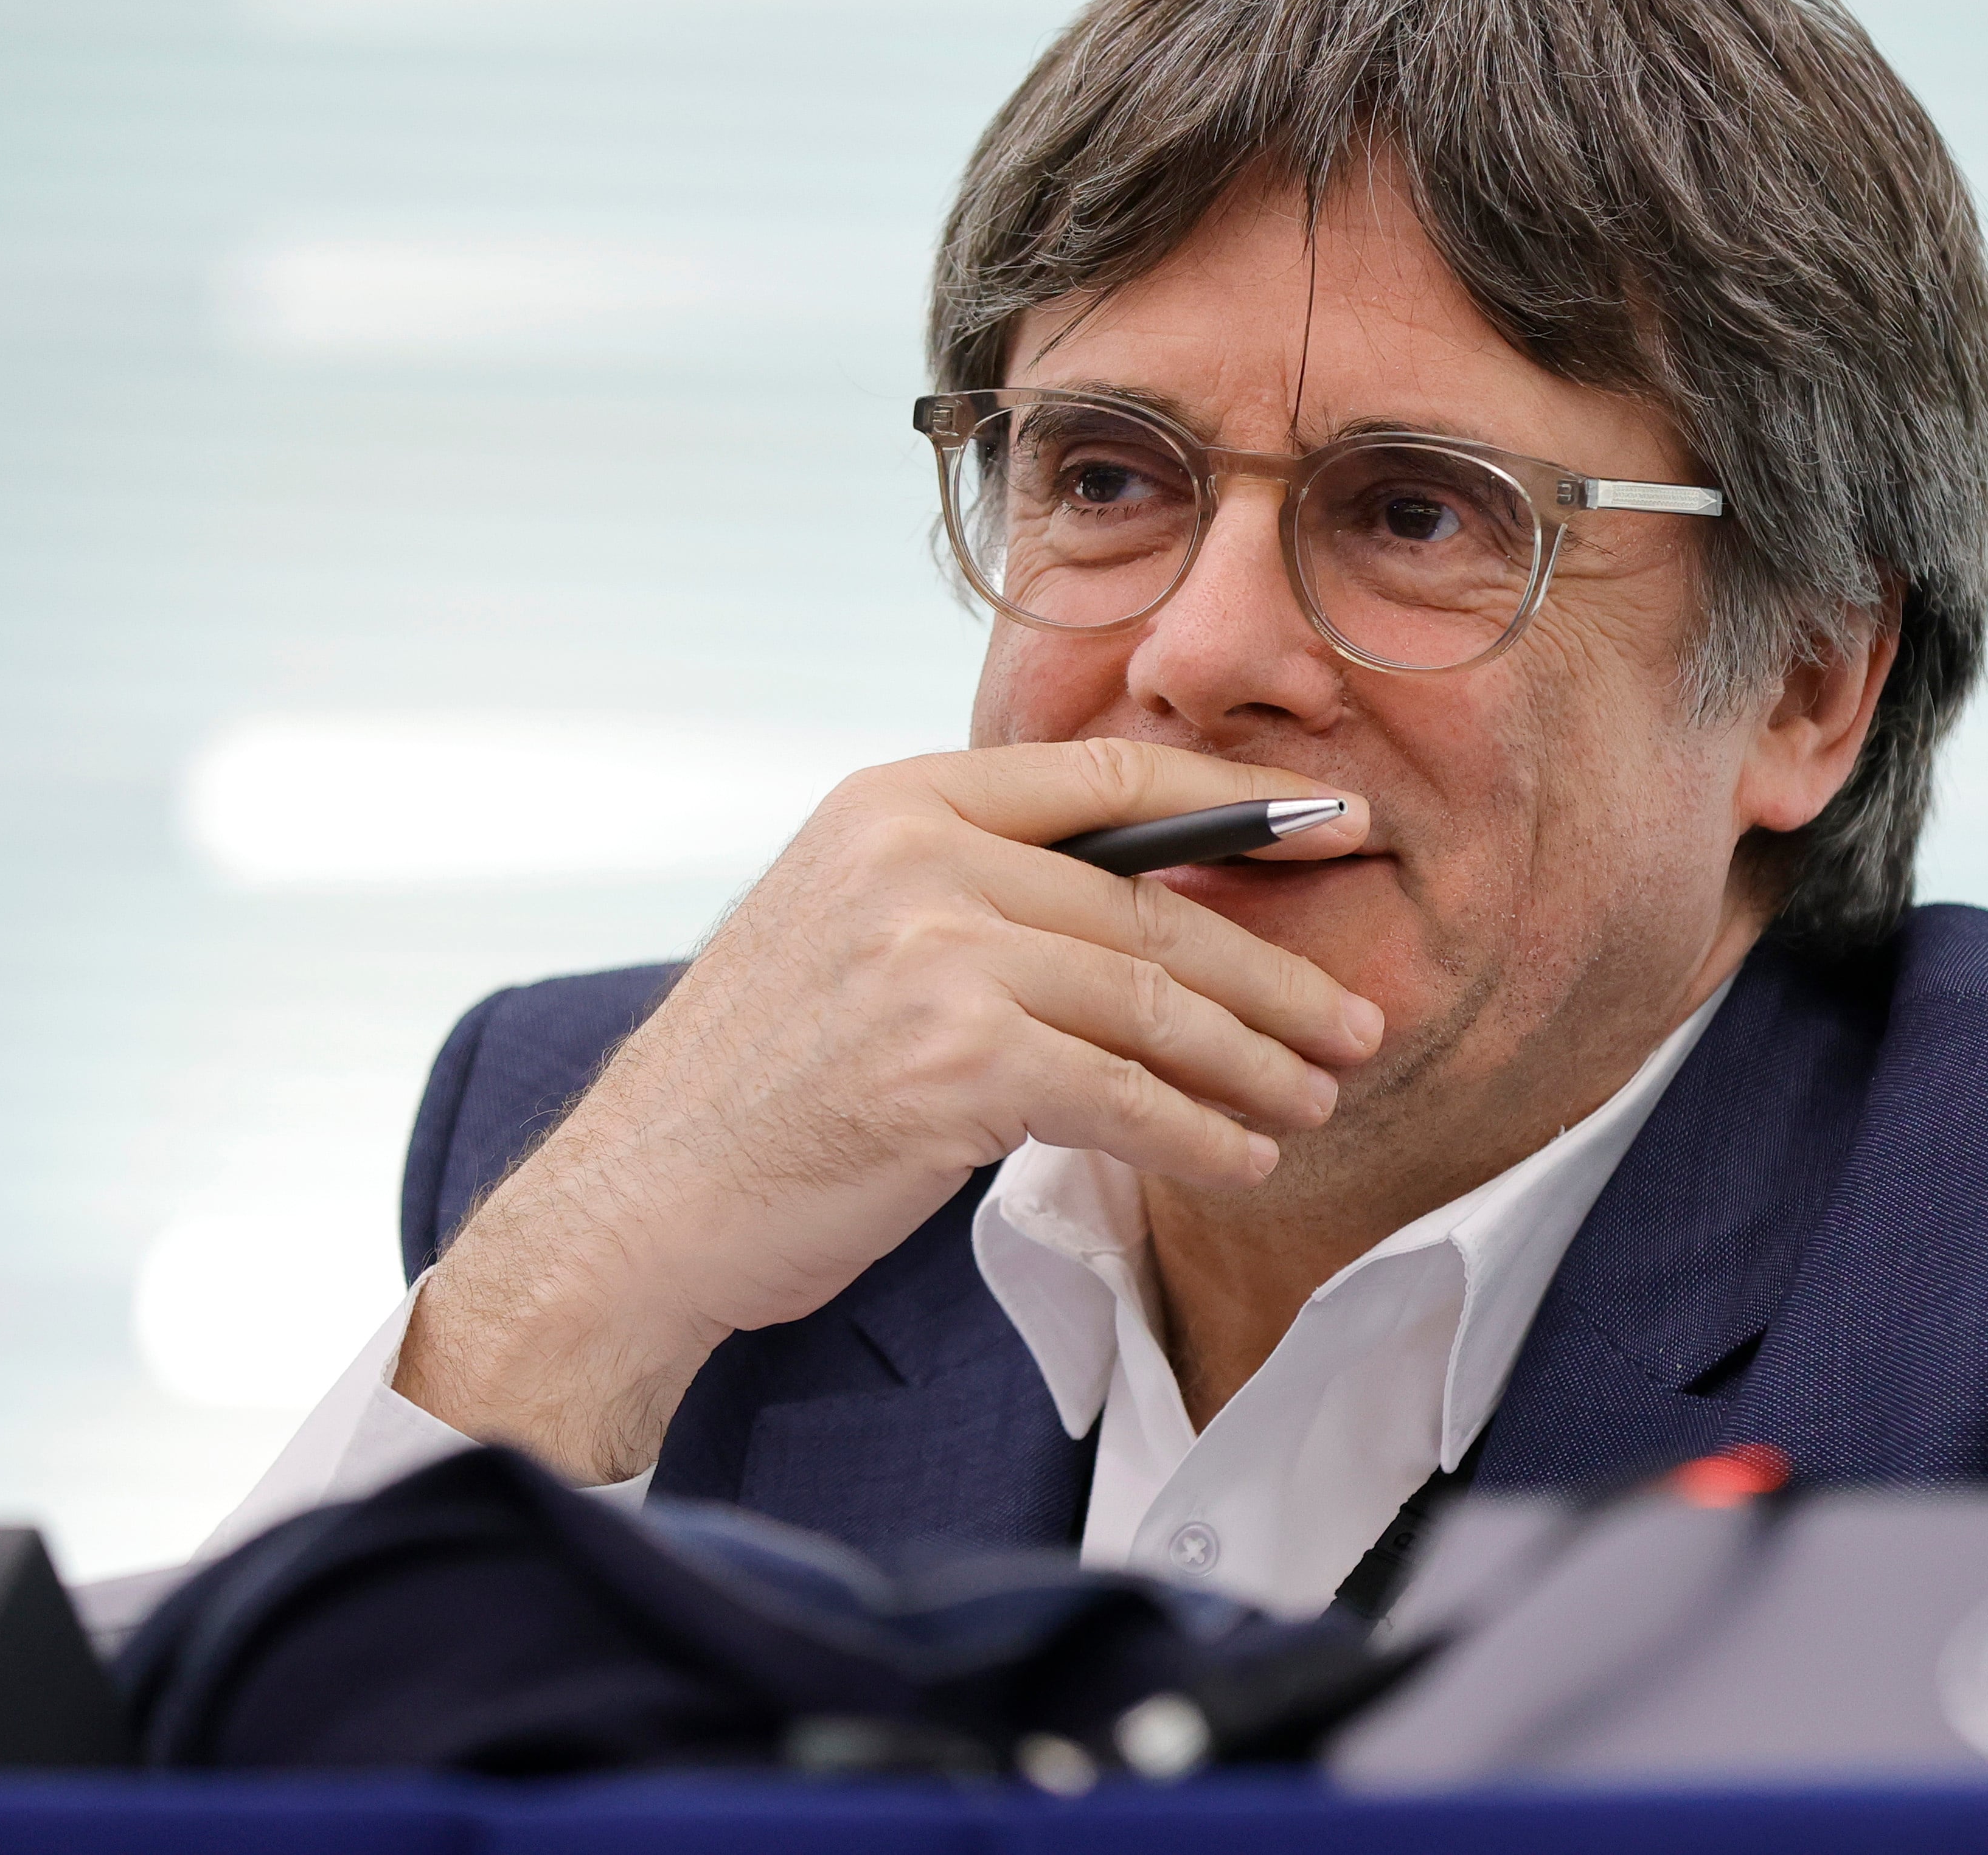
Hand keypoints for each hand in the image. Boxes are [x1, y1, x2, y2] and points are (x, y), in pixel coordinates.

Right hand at [393, 738, 1382, 1483]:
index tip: (1339, 830)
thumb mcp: (855, 933)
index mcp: (897, 799)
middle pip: (1153, 907)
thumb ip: (978, 891)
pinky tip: (1246, 1159)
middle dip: (1273, 972)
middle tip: (1353, 1019)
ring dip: (1255, 1062)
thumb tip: (1144, 906)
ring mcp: (931, 953)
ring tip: (1316, 1096)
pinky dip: (1201, 1134)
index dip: (1243, 802)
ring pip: (1153, 1004)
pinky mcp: (949, 1062)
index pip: (1113, 777)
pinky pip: (1124, 1096)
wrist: (634, 1209)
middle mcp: (915, 853)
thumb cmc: (758, 1089)